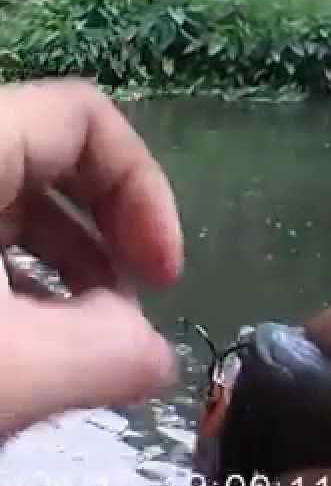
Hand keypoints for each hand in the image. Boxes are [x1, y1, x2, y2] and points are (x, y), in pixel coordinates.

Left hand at [0, 80, 181, 434]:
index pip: (83, 116)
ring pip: (6, 202)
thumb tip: (156, 357)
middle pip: (51, 158)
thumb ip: (110, 355)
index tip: (160, 272)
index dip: (143, 189)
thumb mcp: (11, 370)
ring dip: (64, 266)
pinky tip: (24, 348)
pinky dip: (10, 282)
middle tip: (129, 306)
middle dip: (109, 235)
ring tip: (83, 338)